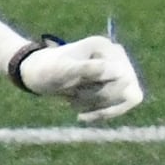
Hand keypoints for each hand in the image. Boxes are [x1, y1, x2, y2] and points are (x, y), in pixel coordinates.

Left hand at [17, 33, 142, 123]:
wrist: (37, 74)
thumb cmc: (46, 71)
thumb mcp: (60, 71)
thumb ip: (85, 69)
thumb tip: (116, 71)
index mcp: (105, 47)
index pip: (122, 78)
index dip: (102, 92)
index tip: (75, 92)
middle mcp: (116, 55)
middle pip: (126, 89)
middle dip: (98, 99)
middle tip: (72, 96)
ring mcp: (119, 68)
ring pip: (128, 98)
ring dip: (100, 107)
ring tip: (74, 101)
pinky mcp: (116, 82)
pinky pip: (124, 103)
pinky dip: (104, 113)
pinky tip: (82, 117)